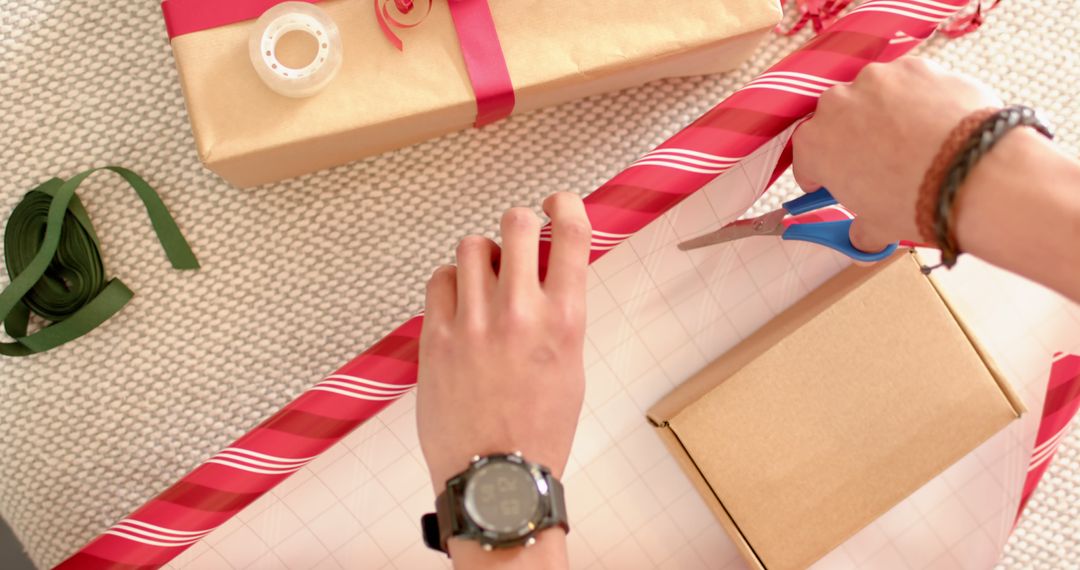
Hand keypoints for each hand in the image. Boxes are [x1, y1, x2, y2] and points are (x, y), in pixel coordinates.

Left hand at [417, 192, 590, 490]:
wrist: (497, 478)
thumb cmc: (540, 430)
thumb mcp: (572, 367)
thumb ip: (559, 314)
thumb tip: (546, 273)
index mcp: (565, 320)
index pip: (571, 233)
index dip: (565, 204)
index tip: (557, 203)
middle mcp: (521, 313)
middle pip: (516, 224)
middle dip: (519, 225)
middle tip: (517, 241)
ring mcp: (474, 323)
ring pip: (471, 246)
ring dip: (481, 255)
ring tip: (484, 280)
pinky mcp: (436, 337)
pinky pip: (439, 280)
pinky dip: (450, 283)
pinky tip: (458, 303)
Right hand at [791, 57, 1001, 251]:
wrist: (973, 173)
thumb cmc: (915, 201)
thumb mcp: (878, 227)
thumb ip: (861, 229)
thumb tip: (864, 236)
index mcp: (815, 143)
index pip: (806, 157)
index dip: (820, 173)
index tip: (831, 182)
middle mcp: (837, 103)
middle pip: (837, 120)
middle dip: (852, 138)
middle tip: (877, 163)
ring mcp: (878, 79)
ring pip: (874, 96)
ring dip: (885, 114)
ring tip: (914, 140)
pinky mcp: (916, 66)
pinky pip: (910, 83)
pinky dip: (919, 99)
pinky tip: (938, 124)